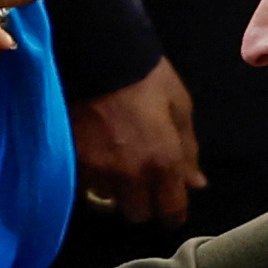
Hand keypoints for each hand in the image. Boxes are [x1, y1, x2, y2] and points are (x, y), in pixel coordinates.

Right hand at [73, 62, 201, 222]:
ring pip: (108, 201)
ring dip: (115, 191)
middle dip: (143, 203)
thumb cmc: (146, 76)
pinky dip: (92, 177)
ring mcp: (97, 170)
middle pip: (137, 215)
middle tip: (143, 184)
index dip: (173, 213)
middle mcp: (130, 174)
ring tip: (116, 165)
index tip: (171, 207)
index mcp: (163, 161)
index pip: (171, 211)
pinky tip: (96, 157)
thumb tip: (196, 183)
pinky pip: (84, 184)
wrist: (97, 53)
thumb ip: (188, 150)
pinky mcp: (71, 160)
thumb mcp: (179, 106)